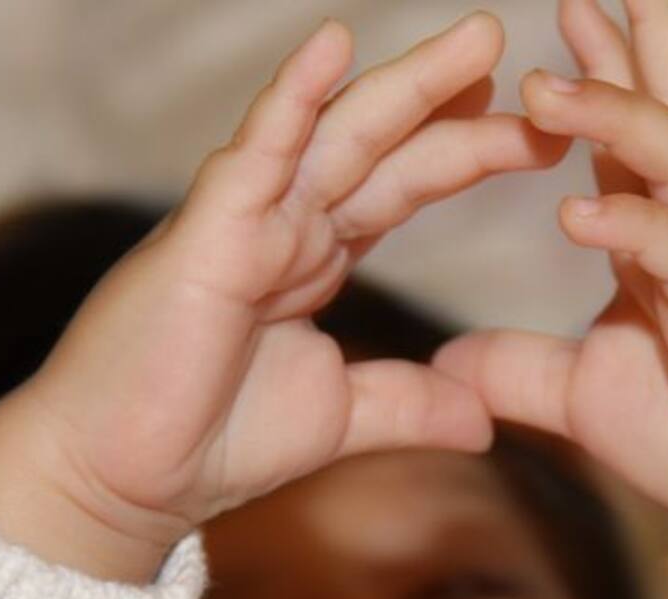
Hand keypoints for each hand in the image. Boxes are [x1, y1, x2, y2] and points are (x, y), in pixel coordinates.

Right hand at [0, 13, 569, 582]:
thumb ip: (410, 405)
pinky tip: (335, 43)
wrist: (131, 484)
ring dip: (407, 81)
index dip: (467, 151)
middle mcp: (290, 222)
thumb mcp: (343, 416)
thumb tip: (485, 421)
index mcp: (318, 253)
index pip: (406, 183)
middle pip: (385, 142)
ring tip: (480, 38)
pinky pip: (258, 152)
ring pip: (339, 131)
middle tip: (509, 44)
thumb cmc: (215, 440)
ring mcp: (251, 219)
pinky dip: (294, 97)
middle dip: (449, 94)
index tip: (537, 130)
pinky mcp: (211, 232)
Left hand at [435, 0, 667, 573]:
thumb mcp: (592, 397)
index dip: (606, 78)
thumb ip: (525, 369)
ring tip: (547, 85)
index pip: (639, 145)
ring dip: (621, 120)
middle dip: (640, 49)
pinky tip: (580, 211)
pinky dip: (638, 230)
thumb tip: (450, 361)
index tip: (567, 17)